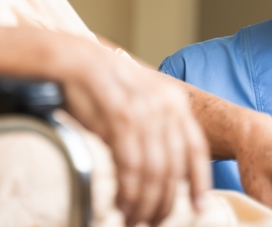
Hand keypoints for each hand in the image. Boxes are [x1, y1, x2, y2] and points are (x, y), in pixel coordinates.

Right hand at [57, 42, 210, 225]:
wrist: (72, 60)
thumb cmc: (101, 88)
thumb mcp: (136, 108)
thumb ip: (153, 135)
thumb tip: (160, 176)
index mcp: (174, 101)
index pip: (195, 148)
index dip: (199, 180)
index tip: (199, 206)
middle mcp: (164, 103)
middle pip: (173, 166)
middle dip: (164, 201)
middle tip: (151, 222)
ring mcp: (144, 107)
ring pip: (153, 169)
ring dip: (143, 201)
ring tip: (132, 218)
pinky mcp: (120, 113)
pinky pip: (130, 162)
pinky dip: (127, 189)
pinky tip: (121, 203)